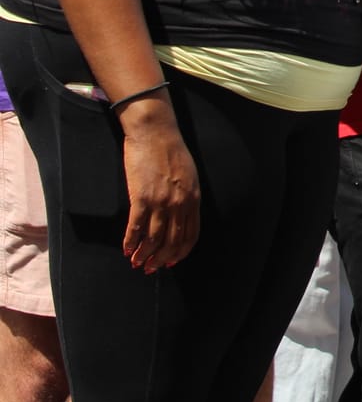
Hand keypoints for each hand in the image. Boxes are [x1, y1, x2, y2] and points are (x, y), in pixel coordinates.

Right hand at [117, 98, 199, 271]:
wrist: (155, 132)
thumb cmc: (171, 151)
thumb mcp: (189, 175)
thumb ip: (187, 196)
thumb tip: (180, 215)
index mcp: (194, 198)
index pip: (190, 235)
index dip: (180, 252)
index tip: (171, 261)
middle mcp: (180, 203)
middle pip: (172, 241)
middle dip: (161, 259)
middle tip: (151, 268)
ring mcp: (161, 201)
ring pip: (154, 239)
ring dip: (144, 255)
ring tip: (136, 263)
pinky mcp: (141, 197)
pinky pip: (136, 227)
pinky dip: (130, 241)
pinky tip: (126, 249)